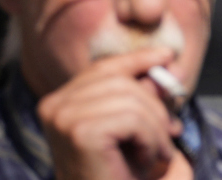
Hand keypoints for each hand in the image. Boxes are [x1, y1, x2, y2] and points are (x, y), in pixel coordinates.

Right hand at [38, 48, 184, 179]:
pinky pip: (133, 118)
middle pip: (119, 79)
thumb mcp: (133, 136)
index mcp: (59, 104)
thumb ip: (142, 102)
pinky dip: (152, 141)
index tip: (167, 57)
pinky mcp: (79, 132)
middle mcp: (54, 106)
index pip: (102, 69)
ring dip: (156, 131)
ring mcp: (62, 117)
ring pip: (131, 99)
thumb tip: (158, 69)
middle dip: (154, 107)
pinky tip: (147, 162)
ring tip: (155, 158)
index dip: (137, 60)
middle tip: (167, 140)